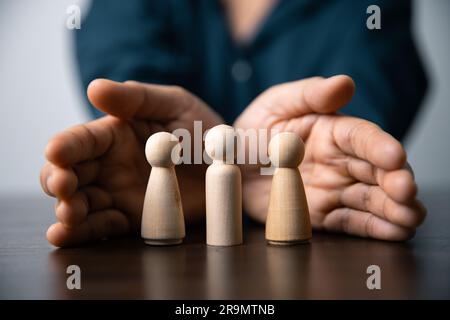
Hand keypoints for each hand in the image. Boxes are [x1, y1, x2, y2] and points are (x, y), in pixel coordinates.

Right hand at [41, 79, 222, 246]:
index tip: (56, 152)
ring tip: (68, 215)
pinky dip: (82, 234)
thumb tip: (94, 88)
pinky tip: (64, 236)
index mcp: (114, 135)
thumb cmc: (202, 128)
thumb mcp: (175, 104)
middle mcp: (109, 166)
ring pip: (80, 204)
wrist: (232, 165)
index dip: (65, 146)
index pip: (81, 140)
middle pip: (70, 174)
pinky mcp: (132, 220)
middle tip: (64, 187)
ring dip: (67, 211)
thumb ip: (137, 97)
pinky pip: (103, 228)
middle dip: (58, 181)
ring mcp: (118, 195)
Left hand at [234, 76, 425, 240]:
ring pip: (371, 198)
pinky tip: (395, 231)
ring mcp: (334, 189)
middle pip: (376, 170)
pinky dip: (374, 228)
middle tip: (407, 192)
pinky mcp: (323, 214)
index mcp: (332, 130)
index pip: (362, 137)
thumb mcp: (276, 104)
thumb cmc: (253, 130)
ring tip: (411, 217)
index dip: (380, 146)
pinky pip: (351, 222)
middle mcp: (340, 161)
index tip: (395, 156)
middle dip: (396, 181)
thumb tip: (344, 83)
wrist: (230, 167)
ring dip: (393, 208)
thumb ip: (309, 95)